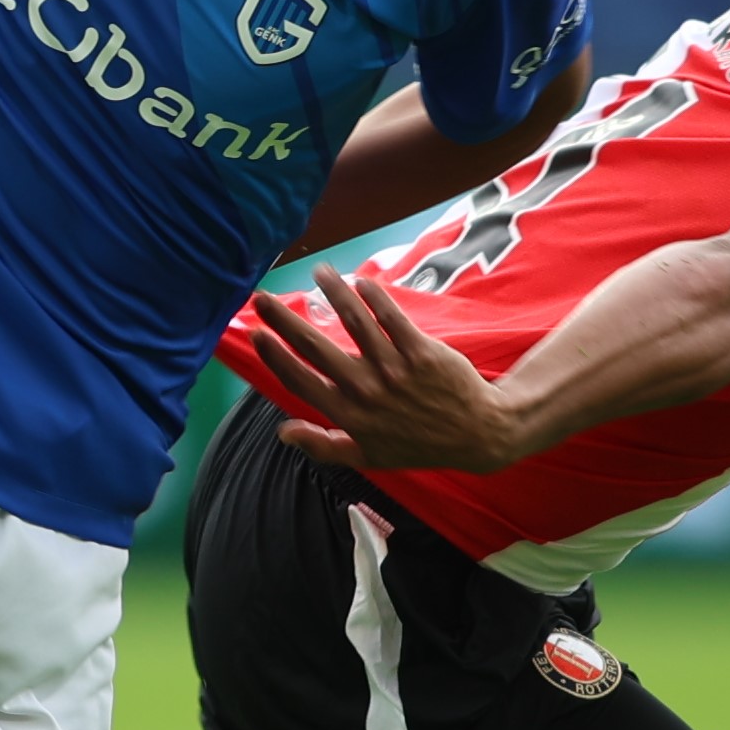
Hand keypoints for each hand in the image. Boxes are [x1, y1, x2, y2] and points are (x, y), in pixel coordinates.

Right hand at [249, 268, 526, 473]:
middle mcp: (366, 391)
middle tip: (262, 297)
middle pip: (316, 348)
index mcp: (349, 415)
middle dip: (284, 320)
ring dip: (332, 292)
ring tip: (318, 272)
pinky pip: (392, 317)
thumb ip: (323, 445)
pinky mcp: (421, 352)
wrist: (475, 433)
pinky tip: (360, 280)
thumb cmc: (417, 444)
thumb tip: (282, 431)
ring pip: (355, 322)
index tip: (255, 333)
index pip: (301, 381)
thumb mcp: (367, 457)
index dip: (274, 356)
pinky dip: (374, 296)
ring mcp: (394, 370)